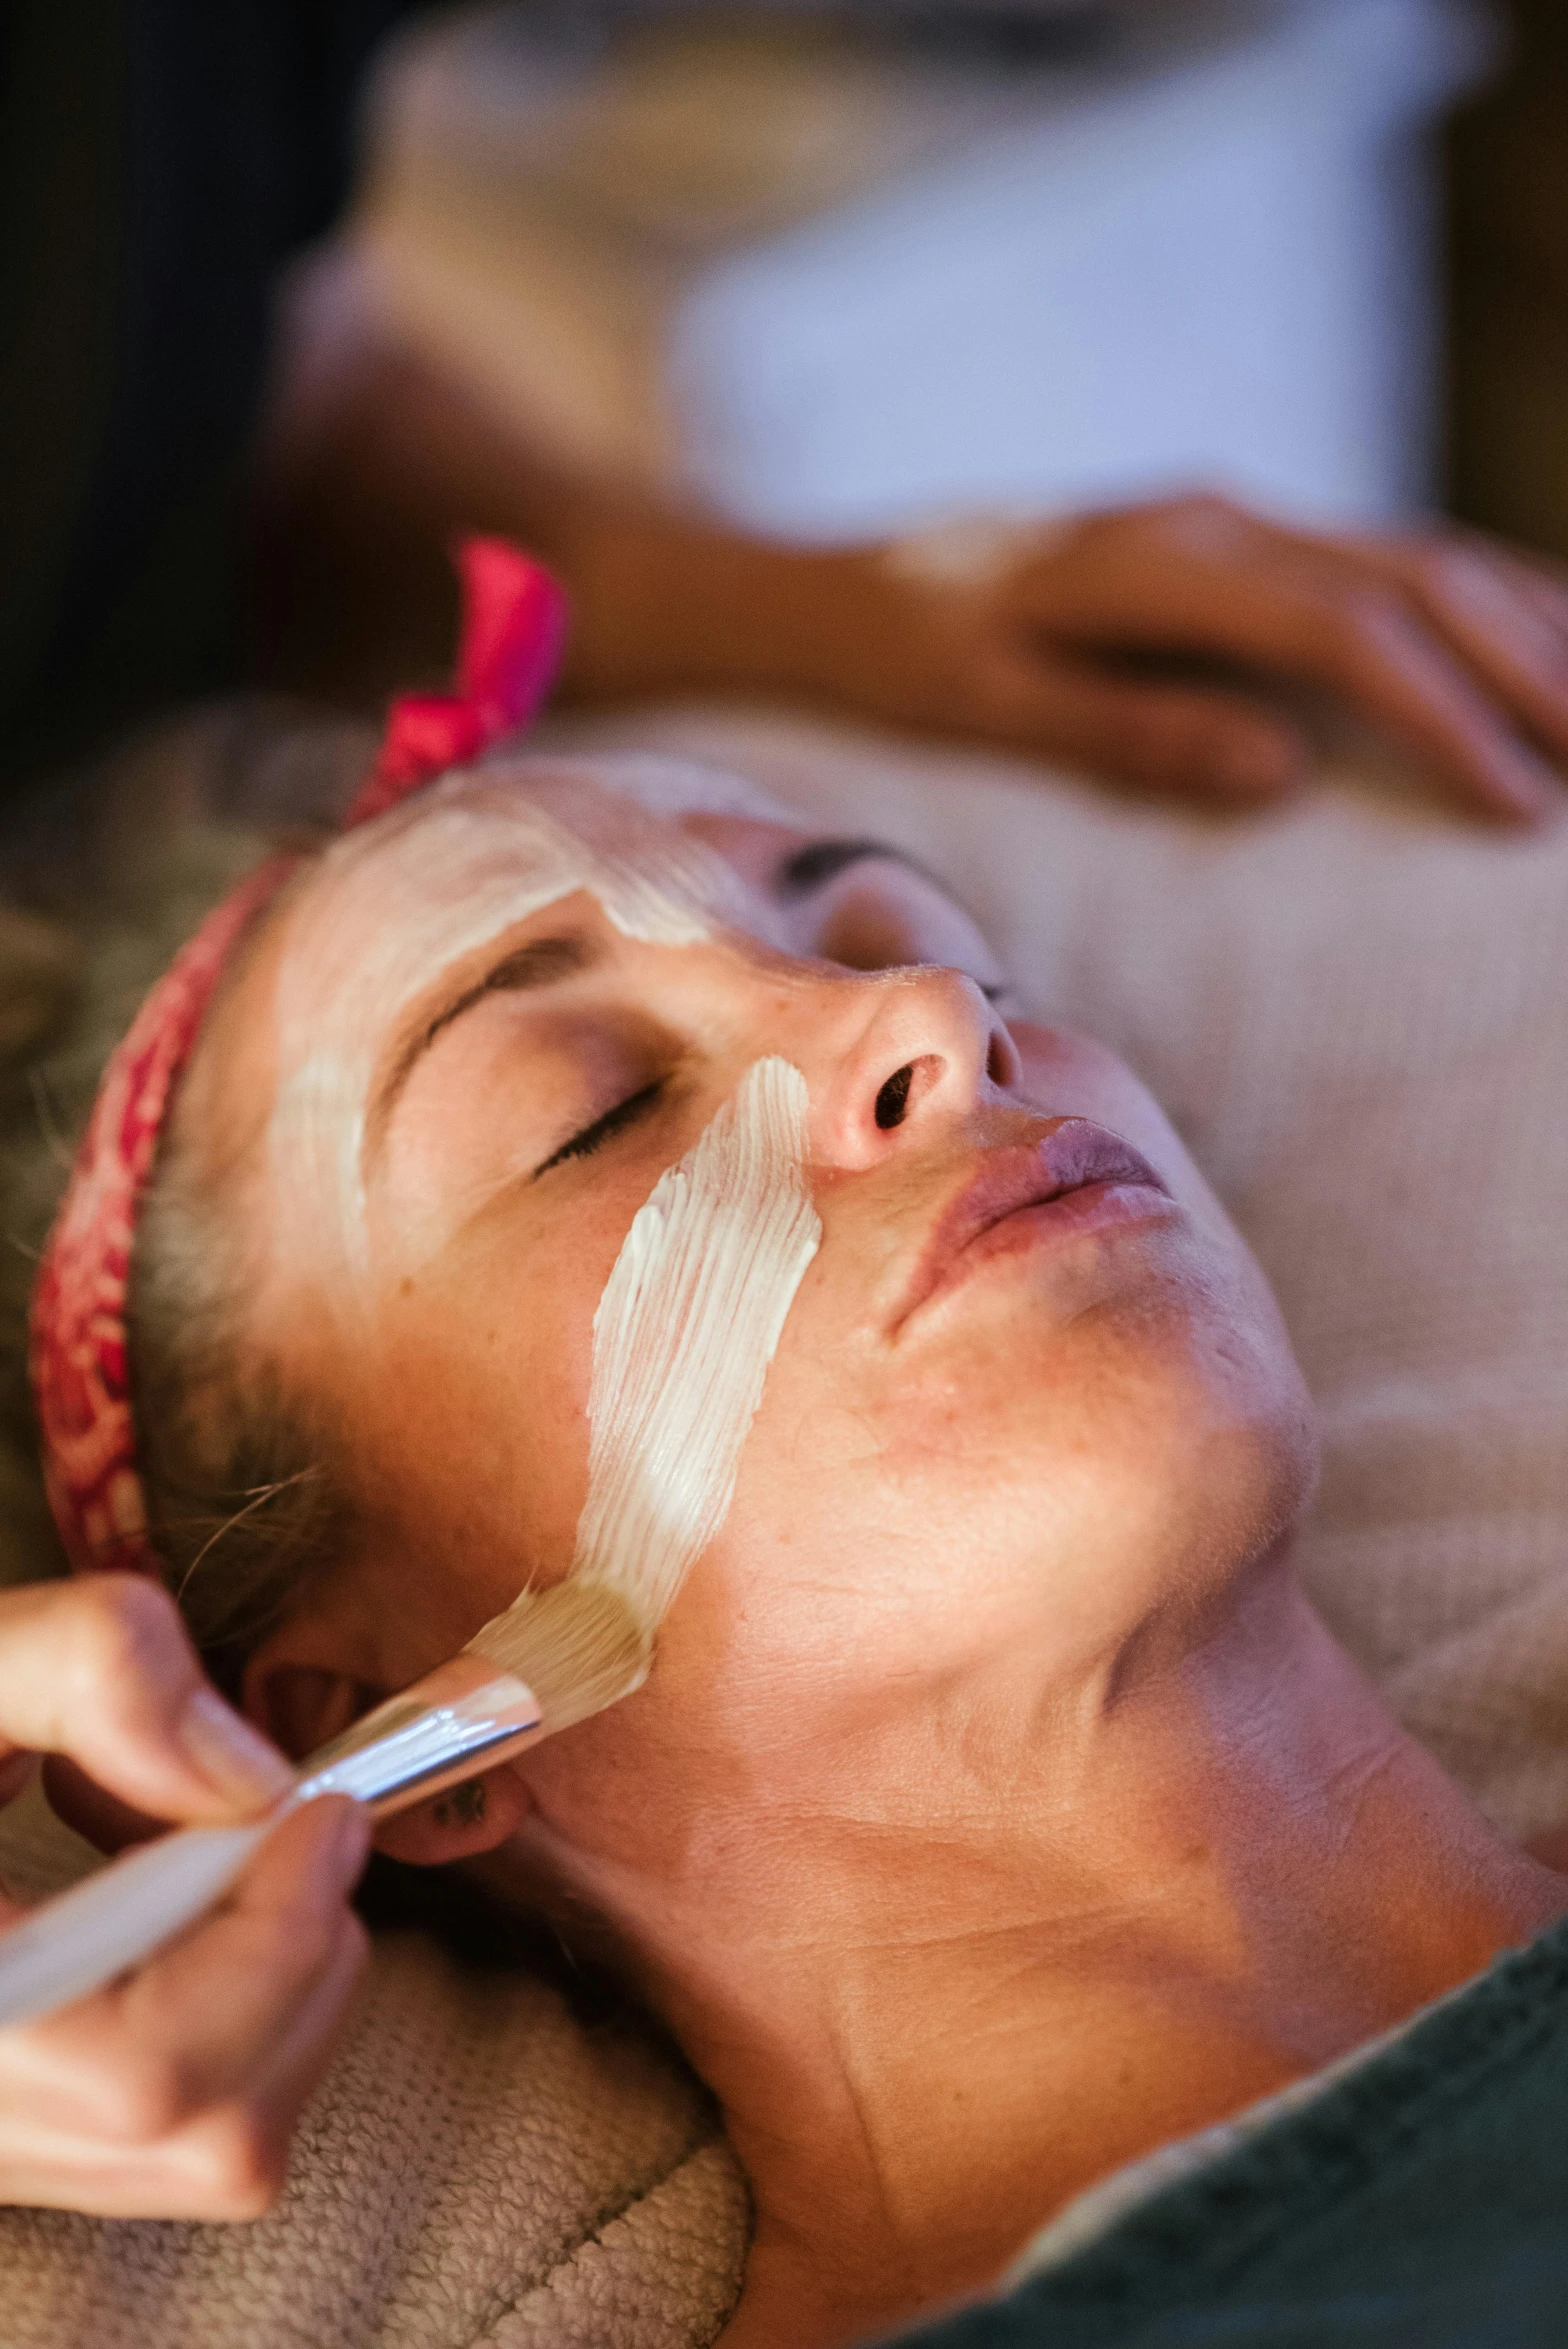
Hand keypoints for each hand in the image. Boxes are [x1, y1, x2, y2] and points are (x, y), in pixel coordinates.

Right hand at [0, 1576, 369, 2217]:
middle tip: (277, 1819)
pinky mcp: (22, 2142)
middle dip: (292, 1955)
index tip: (319, 1809)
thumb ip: (90, 1670)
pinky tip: (165, 1912)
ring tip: (197, 1856)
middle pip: (209, 2134)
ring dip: (271, 1986)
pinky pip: (174, 2138)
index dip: (272, 1943)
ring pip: (211, 2152)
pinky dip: (230, 2021)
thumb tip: (246, 1783)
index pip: (149, 2075)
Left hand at [843, 494, 1567, 823]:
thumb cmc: (905, 659)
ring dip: (1522, 626)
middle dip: (1527, 666)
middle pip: (1415, 574)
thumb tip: (1284, 773)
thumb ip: (1129, 732)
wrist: (843, 584)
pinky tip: (1534, 641)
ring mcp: (1232, 515)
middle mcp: (1216, 516)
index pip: (1343, 629)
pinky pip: (1382, 557)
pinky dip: (1472, 599)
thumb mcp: (990, 706)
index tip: (1517, 805)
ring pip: (1418, 552)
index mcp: (1158, 558)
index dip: (1443, 715)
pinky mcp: (1234, 535)